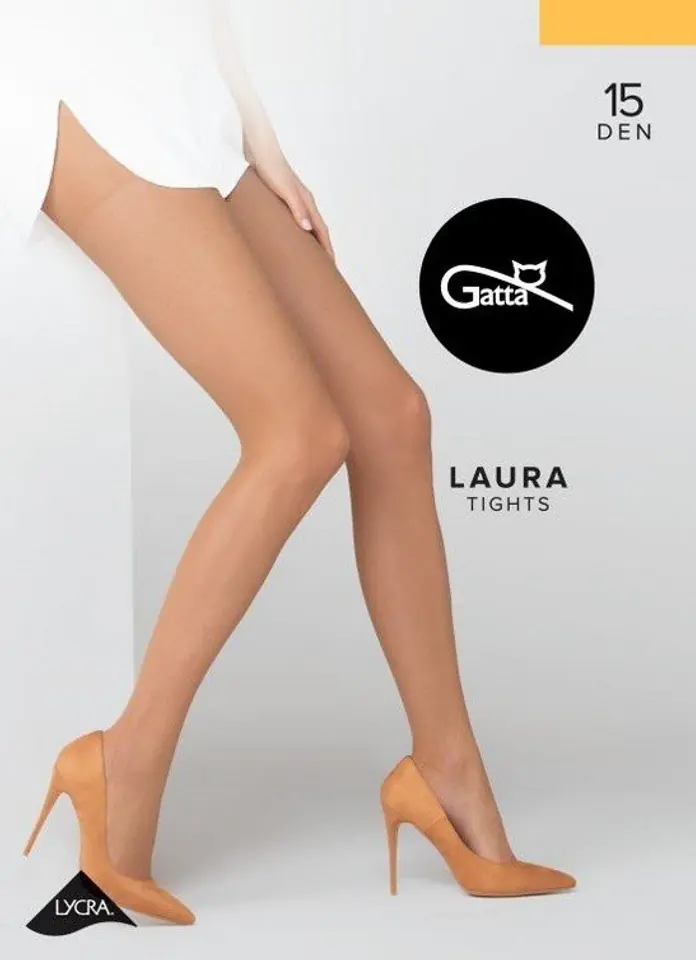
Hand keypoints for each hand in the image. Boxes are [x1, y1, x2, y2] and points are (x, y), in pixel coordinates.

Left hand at [243, 131, 334, 259]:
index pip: (322, 231)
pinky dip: (295, 234)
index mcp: (307, 202)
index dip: (327, 249)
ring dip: (309, 243)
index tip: (331, 267)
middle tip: (322, 270)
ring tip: (307, 260)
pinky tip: (288, 241)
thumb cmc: (271, 168)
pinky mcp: (280, 201)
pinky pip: (293, 222)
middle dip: (321, 250)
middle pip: (317, 231)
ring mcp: (292, 202)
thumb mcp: (285, 190)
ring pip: (306, 227)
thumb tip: (308, 229)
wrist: (257, 149)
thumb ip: (296, 208)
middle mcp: (303, 203)